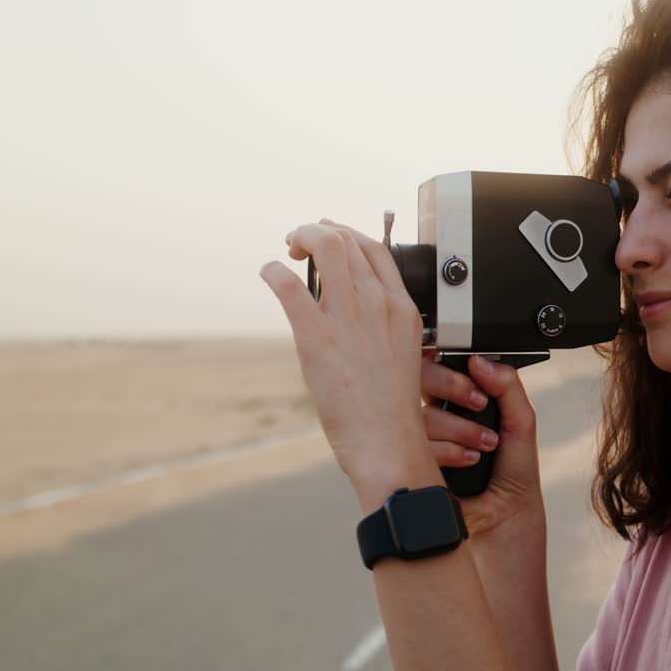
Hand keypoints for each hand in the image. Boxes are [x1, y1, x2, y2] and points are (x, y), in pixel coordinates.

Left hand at [259, 218, 432, 507]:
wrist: (387, 440)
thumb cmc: (391, 407)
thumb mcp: (402, 353)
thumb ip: (383, 324)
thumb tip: (354, 309)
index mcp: (402, 308)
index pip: (377, 248)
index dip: (348, 232)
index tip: (330, 235)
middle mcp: (378, 304)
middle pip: (348, 239)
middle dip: (318, 230)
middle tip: (300, 243)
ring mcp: (348, 318)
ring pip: (324, 246)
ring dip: (299, 237)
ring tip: (287, 250)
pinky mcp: (316, 337)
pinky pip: (288, 285)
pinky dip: (272, 270)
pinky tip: (268, 273)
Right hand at [420, 350, 544, 539]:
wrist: (506, 520)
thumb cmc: (513, 475)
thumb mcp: (520, 423)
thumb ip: (507, 386)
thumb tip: (479, 361)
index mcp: (453, 404)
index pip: (436, 368)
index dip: (450, 367)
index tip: (475, 374)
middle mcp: (432, 420)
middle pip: (417, 381)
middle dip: (451, 387)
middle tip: (479, 403)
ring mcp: (417, 443)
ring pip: (418, 416)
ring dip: (458, 428)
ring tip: (485, 445)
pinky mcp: (409, 467)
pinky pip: (414, 446)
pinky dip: (447, 451)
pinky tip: (468, 461)